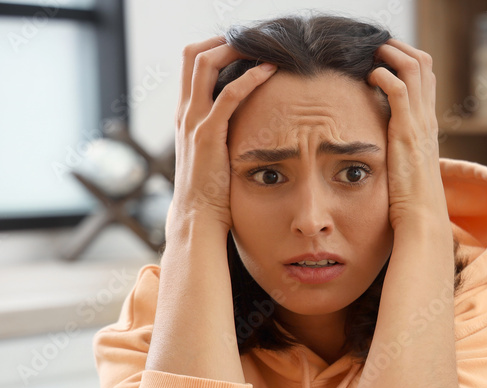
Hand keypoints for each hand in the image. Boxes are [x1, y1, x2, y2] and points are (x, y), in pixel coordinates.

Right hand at [166, 36, 276, 240]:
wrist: (197, 217)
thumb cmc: (211, 191)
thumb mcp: (214, 155)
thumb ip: (222, 136)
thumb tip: (245, 126)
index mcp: (186, 115)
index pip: (191, 65)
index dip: (214, 48)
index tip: (242, 47)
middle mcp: (185, 112)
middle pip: (192, 55)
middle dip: (222, 40)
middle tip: (251, 38)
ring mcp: (193, 122)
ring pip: (205, 65)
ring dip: (234, 49)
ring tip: (261, 46)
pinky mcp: (208, 135)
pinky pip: (228, 95)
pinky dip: (249, 78)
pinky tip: (268, 71)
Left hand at [368, 39, 448, 232]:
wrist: (422, 220)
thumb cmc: (410, 203)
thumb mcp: (403, 169)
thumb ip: (394, 152)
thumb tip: (375, 148)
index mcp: (427, 126)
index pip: (425, 78)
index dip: (406, 60)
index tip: (383, 58)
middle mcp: (427, 120)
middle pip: (424, 65)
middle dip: (398, 49)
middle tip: (376, 49)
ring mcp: (420, 123)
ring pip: (414, 68)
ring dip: (391, 54)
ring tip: (372, 54)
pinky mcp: (407, 131)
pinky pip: (399, 89)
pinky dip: (383, 75)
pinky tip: (369, 78)